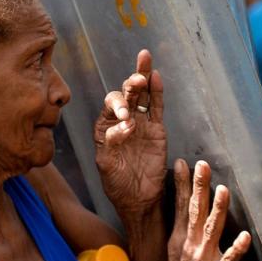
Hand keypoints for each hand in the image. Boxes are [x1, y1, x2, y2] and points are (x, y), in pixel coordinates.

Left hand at [94, 49, 166, 217]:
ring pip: (142, 96)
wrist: (139, 200)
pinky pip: (157, 107)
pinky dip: (157, 92)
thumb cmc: (118, 185)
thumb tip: (125, 124)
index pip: (110, 106)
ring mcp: (141, 124)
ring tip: (145, 60)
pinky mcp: (157, 130)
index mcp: (105, 127)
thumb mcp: (107, 166)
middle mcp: (122, 121)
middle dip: (131, 84)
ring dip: (142, 78)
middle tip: (136, 79)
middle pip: (126, 94)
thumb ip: (111, 143)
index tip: (126, 118)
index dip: (118, 106)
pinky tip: (156, 76)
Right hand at [158, 159, 251, 260]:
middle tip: (202, 165)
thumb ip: (182, 232)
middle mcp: (190, 246)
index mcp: (179, 239)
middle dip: (199, 187)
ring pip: (211, 230)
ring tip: (223, 190)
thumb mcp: (173, 254)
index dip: (182, 184)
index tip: (182, 163)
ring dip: (218, 210)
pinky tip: (245, 237)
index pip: (180, 206)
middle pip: (195, 211)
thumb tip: (185, 212)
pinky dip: (236, 249)